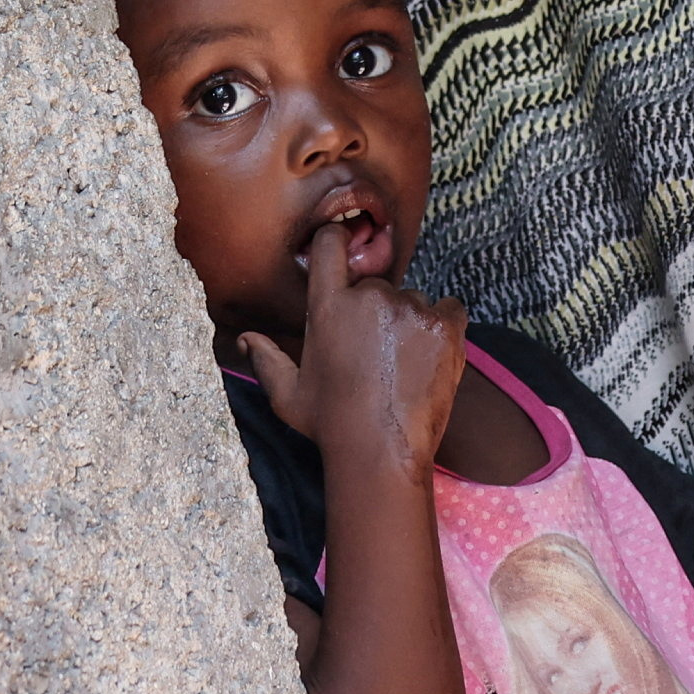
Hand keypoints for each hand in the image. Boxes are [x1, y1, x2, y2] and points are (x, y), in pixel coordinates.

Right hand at [235, 224, 470, 480]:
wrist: (381, 451)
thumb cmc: (330, 424)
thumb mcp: (288, 394)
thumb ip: (266, 359)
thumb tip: (243, 339)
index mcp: (328, 306)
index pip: (330, 244)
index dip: (337, 242)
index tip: (344, 251)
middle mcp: (370, 298)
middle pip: (376, 284)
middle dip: (376, 310)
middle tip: (375, 352)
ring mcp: (410, 309)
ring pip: (413, 300)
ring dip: (409, 322)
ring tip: (402, 365)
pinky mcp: (445, 325)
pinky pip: (449, 309)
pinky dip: (443, 327)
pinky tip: (430, 357)